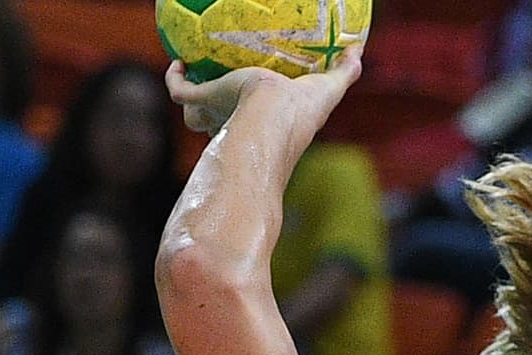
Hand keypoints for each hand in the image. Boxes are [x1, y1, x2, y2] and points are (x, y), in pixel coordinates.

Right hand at [164, 47, 361, 136]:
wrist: (272, 115)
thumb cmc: (300, 110)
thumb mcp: (326, 88)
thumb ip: (343, 72)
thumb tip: (357, 51)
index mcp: (267, 121)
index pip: (259, 120)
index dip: (256, 113)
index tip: (256, 97)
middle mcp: (242, 123)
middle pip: (224, 125)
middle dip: (219, 119)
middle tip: (220, 96)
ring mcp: (219, 115)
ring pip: (196, 117)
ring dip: (193, 107)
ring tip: (192, 84)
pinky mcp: (204, 102)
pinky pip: (179, 91)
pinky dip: (175, 78)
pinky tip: (176, 63)